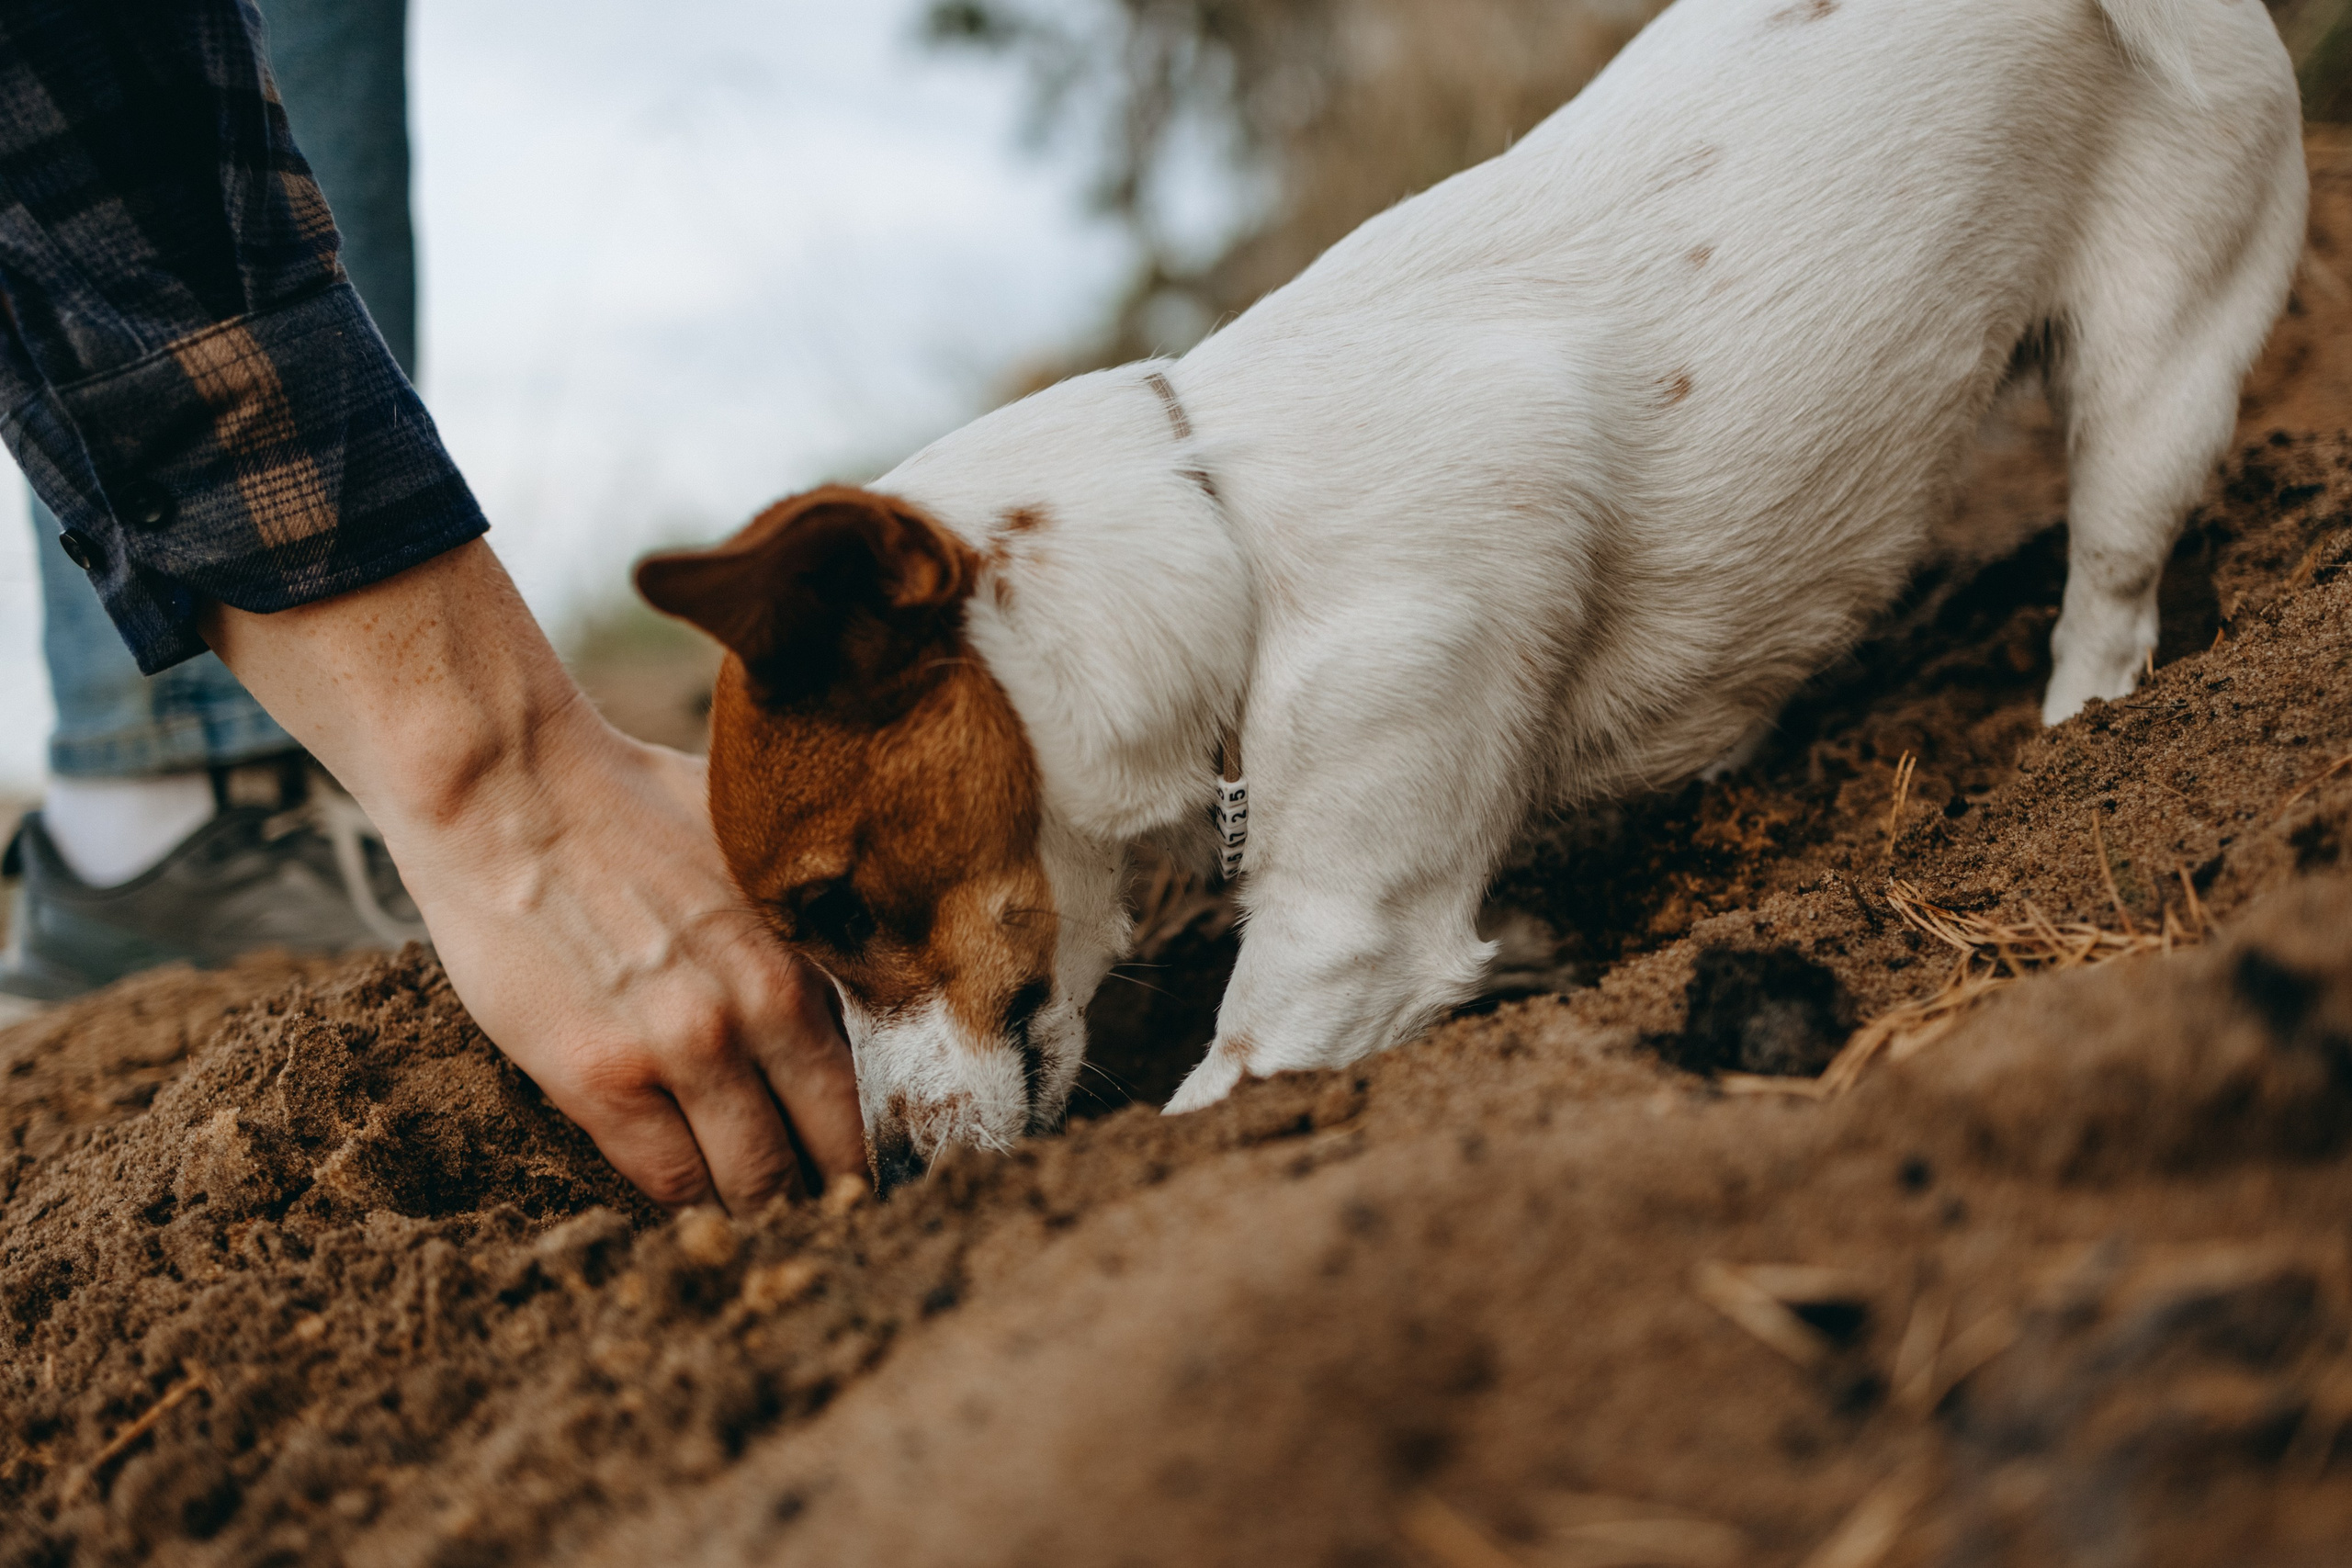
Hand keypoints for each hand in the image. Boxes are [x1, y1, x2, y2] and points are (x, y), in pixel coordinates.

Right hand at [201, 541, 866, 1210]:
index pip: (866, 1093)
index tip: (858, 1170)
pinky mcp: (597, 1079)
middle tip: (816, 1213)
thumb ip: (813, 933)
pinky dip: (681, 1192)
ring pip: (747, 1182)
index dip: (864, 1146)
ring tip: (748, 1207)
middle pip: (822, 1155)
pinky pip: (665, 1179)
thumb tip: (879, 979)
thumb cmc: (633, 811)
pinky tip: (680, 1176)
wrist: (510, 792)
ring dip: (751, 1205)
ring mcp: (679, 1050)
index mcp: (806, 956)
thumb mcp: (757, 860)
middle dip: (822, 1192)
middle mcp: (760, 1010)